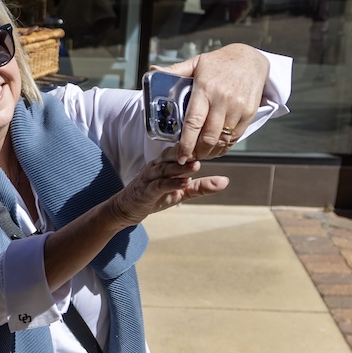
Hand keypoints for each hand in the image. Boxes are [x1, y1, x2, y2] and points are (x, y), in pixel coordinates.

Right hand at [109, 146, 229, 224]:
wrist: (126, 209)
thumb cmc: (153, 196)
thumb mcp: (180, 192)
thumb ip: (201, 186)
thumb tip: (225, 181)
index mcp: (164, 163)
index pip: (179, 151)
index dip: (194, 147)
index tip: (211, 143)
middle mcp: (156, 167)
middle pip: (172, 156)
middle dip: (188, 154)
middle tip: (205, 151)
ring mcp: (149, 179)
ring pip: (165, 169)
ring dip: (181, 168)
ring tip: (196, 166)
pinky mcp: (146, 192)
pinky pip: (159, 185)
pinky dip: (172, 183)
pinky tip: (184, 183)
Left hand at [158, 43, 269, 162]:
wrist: (250, 59)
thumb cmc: (219, 62)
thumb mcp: (195, 63)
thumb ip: (174, 70)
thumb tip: (153, 68)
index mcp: (205, 89)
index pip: (193, 122)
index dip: (186, 143)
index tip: (180, 156)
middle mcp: (223, 100)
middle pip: (208, 136)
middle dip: (197, 152)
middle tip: (188, 157)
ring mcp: (238, 107)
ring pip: (223, 140)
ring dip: (210, 152)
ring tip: (200, 154)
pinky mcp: (250, 112)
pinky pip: (236, 137)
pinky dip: (224, 146)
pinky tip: (215, 148)